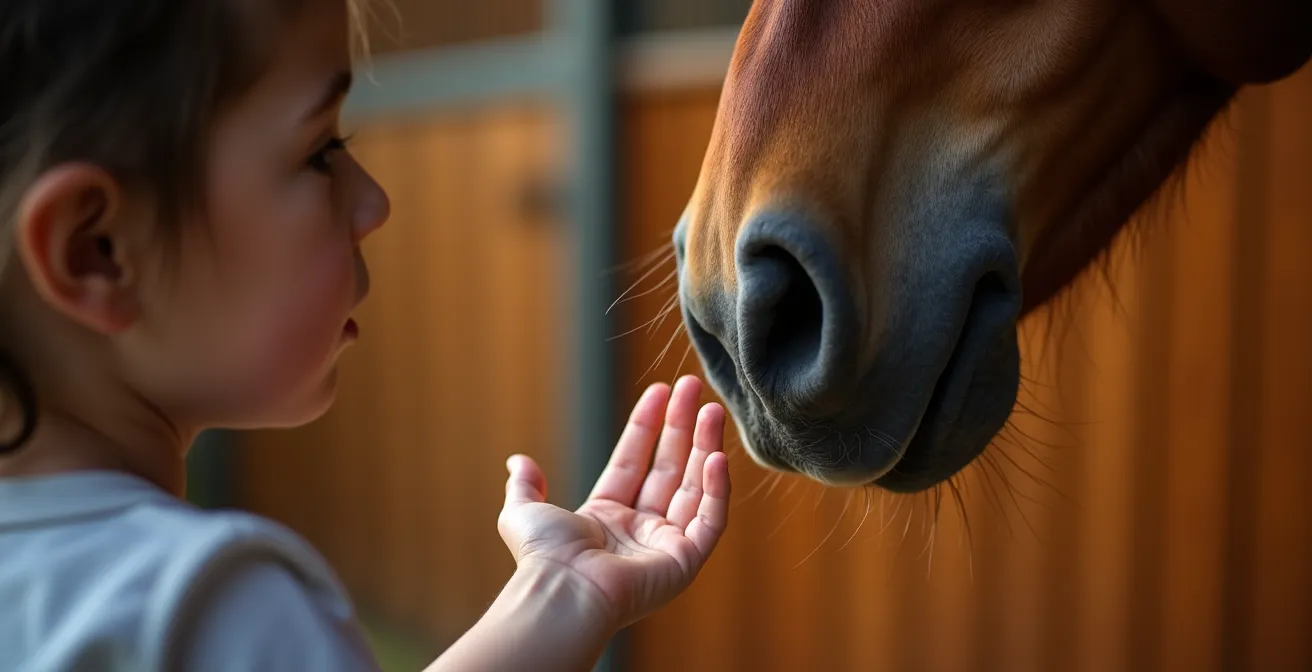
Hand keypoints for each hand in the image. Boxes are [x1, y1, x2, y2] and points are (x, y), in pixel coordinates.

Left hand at [497, 375, 730, 630]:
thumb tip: (518, 461)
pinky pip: (710, 521)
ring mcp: (665, 545)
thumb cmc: (543, 556)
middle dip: (683, 427)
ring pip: (694, 488)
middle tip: (694, 388)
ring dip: (706, 447)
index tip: (661, 391)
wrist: (563, 590)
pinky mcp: (685, 562)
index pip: (634, 460)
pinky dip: (716, 489)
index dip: (647, 425)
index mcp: (606, 517)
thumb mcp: (524, 511)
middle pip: (669, 468)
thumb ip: (525, 485)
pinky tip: (716, 456)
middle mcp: (639, 530)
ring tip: (713, 409)